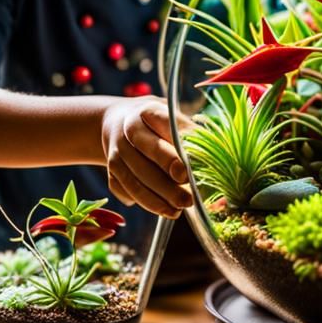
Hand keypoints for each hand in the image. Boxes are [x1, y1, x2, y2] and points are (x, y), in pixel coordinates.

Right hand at [100, 97, 193, 216]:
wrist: (118, 121)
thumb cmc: (156, 121)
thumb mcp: (172, 117)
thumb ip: (188, 134)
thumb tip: (210, 156)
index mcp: (148, 112)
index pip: (160, 132)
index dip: (172, 155)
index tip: (186, 174)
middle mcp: (128, 131)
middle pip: (146, 162)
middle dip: (167, 185)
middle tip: (189, 200)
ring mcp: (116, 152)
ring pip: (134, 181)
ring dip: (157, 200)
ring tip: (179, 210)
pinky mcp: (111, 171)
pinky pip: (125, 191)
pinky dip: (144, 203)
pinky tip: (164, 209)